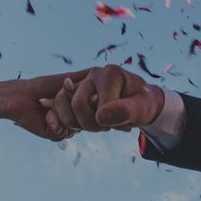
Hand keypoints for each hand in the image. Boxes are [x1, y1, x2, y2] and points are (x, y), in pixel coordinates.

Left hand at [4, 69, 90, 140]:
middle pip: (88, 116)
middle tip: (58, 94)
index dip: (87, 97)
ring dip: (61, 111)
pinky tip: (45, 115)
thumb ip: (88, 76)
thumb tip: (106, 69)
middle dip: (72, 103)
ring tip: (48, 104)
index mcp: (81, 106)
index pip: (96, 106)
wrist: (21, 96)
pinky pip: (64, 131)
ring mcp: (67, 128)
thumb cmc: (43, 86)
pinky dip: (54, 120)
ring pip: (76, 125)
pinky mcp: (56, 135)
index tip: (72, 87)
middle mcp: (77, 118)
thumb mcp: (69, 78)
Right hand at [40, 65, 164, 133]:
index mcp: (110, 74)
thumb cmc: (142, 104)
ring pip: (62, 106)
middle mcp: (93, 75)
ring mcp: (81, 83)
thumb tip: (101, 116)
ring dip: (77, 123)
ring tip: (98, 124)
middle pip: (76, 104)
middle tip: (108, 127)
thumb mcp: (142, 108)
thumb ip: (125, 111)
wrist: (138, 101)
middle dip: (90, 124)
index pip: (99, 106)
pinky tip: (85, 124)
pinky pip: (58, 109)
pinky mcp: (72, 93)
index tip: (126, 126)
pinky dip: (68, 122)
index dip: (109, 122)